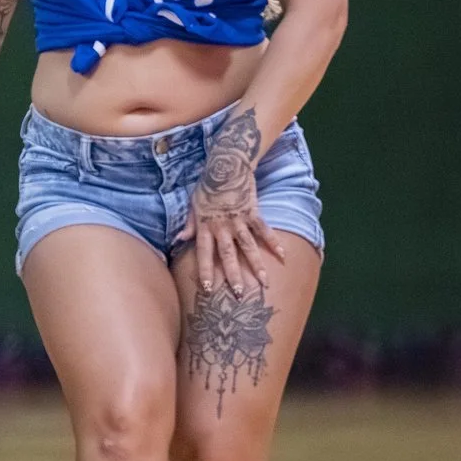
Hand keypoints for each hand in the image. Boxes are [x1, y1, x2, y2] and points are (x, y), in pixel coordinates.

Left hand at [180, 111, 283, 296]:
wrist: (226, 165)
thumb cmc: (207, 187)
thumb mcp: (193, 205)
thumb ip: (188, 225)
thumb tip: (178, 240)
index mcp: (205, 226)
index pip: (204, 253)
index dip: (206, 271)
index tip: (208, 289)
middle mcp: (222, 226)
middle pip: (227, 254)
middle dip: (233, 275)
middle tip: (239, 294)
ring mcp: (239, 220)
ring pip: (248, 246)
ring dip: (256, 265)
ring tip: (264, 282)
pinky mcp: (253, 212)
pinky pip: (264, 230)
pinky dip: (274, 242)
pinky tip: (283, 256)